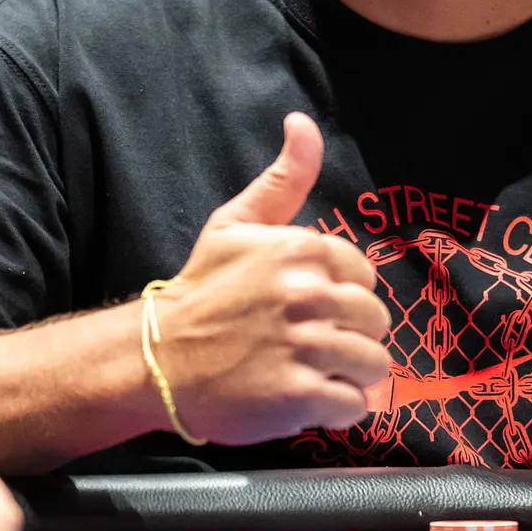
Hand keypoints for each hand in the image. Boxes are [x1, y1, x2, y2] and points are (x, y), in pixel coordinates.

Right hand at [145, 114, 390, 447]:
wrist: (156, 359)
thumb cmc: (201, 291)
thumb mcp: (236, 224)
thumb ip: (283, 178)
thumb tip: (303, 122)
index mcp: (302, 250)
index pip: (364, 277)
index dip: (342, 296)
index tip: (309, 308)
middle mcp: (308, 295)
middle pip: (375, 322)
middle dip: (350, 336)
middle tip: (309, 345)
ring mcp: (304, 347)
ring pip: (372, 364)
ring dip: (347, 374)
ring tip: (310, 372)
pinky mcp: (298, 396)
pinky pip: (353, 405)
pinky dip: (337, 408)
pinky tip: (305, 398)